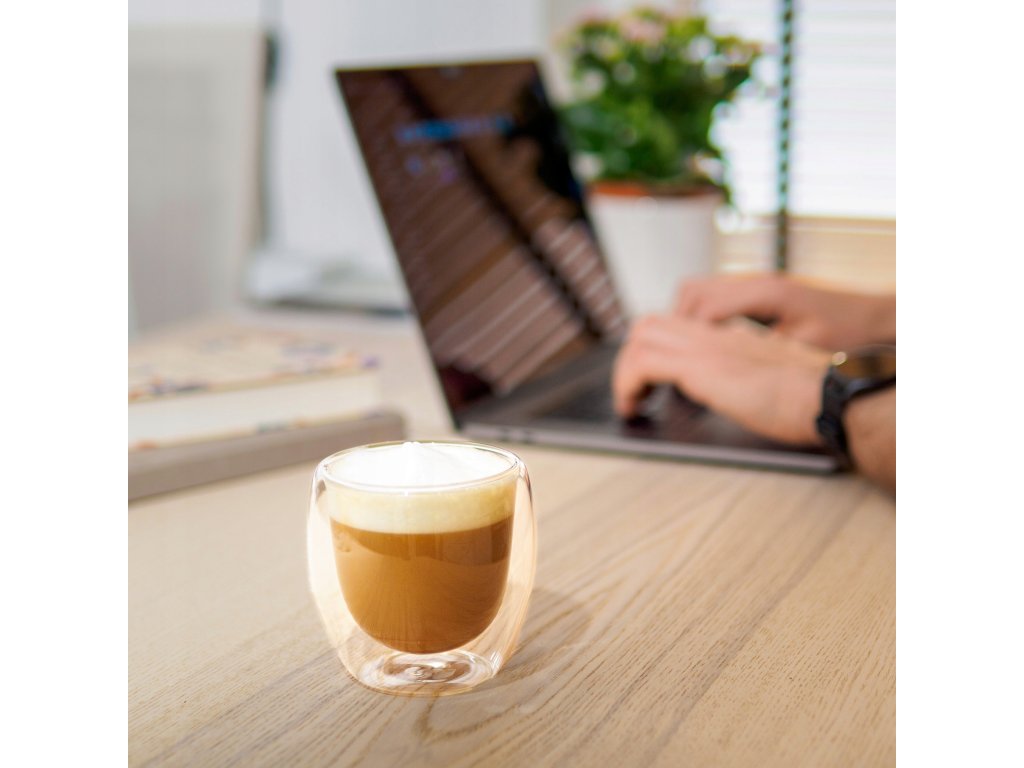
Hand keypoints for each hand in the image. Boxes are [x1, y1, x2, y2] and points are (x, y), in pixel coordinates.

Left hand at [612, 315, 830, 444]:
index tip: (650, 380)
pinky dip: (627, 385)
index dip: (656, 349)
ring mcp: (708, 347)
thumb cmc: (813, 399)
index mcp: (734, 337)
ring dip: (625, 372)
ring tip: (630, 403)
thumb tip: (737, 392)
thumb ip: (749, 377)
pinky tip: (633, 408)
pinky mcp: (702, 367)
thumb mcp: (774, 381)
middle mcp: (717, 335)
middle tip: (634, 390)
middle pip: (651, 324)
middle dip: (631, 357)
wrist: (830, 397)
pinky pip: (643, 363)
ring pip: (641, 338)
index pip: (678, 325)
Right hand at [674, 274, 895, 350]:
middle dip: (673, 325)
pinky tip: (707, 344)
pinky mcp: (760, 293)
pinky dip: (702, 319)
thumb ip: (765, 351)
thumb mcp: (805, 347)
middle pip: (691, 293)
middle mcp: (755, 283)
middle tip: (668, 357)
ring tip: (682, 351)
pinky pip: (715, 300)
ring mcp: (756, 286)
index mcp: (764, 294)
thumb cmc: (848, 331)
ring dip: (685, 319)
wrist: (874, 316)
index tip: (675, 362)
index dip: (685, 336)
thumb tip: (725, 364)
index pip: (704, 308)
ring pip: (698, 292)